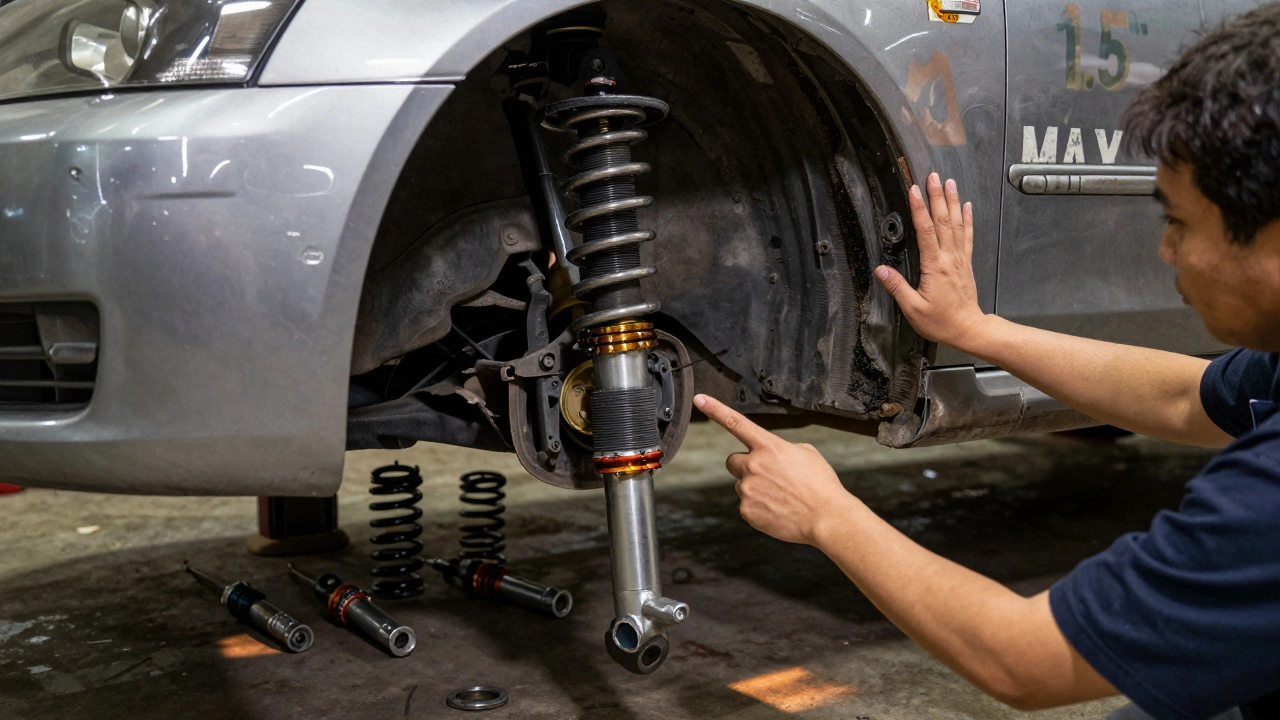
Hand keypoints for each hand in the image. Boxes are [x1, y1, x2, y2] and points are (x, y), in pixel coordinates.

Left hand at [694, 393, 856, 545]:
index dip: (716, 409)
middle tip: (767, 476)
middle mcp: (754, 465)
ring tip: (780, 496)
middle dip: (745, 466)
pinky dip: (759, 507)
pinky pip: (746, 505)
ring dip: (755, 488)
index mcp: (769, 446)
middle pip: (732, 461)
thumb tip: (772, 456)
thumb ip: (782, 449)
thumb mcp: (807, 453)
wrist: (826, 517)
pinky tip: (778, 509)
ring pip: (742, 484)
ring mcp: (748, 489)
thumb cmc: (820, 486)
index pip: (737, 423)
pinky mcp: (747, 510)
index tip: (700, 399)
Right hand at [875, 173, 988, 350]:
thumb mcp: (913, 309)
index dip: (920, 209)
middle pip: (944, 221)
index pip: (926, 231)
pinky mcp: (965, 263)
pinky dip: (968, 219)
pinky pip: (968, 236)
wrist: (968, 328)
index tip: (914, 190)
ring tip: (949, 182)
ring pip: (957, 224)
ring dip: (953, 201)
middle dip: (937, 196)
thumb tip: (880, 270)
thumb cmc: (941, 321)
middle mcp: (949, 258)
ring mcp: (960, 259)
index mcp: (935, 266)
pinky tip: (967, 206)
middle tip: (933, 176)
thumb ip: (897, 287)